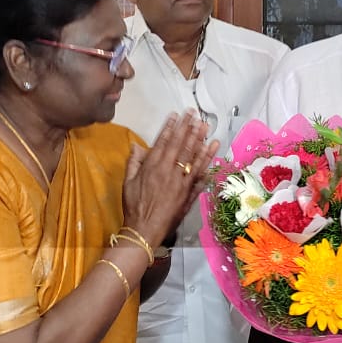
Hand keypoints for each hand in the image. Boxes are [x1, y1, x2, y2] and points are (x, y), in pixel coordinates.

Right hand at [122, 111, 217, 243]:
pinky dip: (208, 159)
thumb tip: (136, 145)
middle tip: (195, 114)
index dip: (171, 127)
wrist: (145, 229)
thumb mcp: (128, 182)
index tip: (177, 115)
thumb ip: (133, 162)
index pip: (164, 141)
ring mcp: (182, 181)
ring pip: (193, 155)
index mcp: (153, 166)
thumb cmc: (134, 206)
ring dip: (200, 138)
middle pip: (181, 145)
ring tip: (206, 125)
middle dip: (188, 127)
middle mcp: (169, 170)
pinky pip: (201, 172)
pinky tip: (213, 147)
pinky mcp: (190, 191)